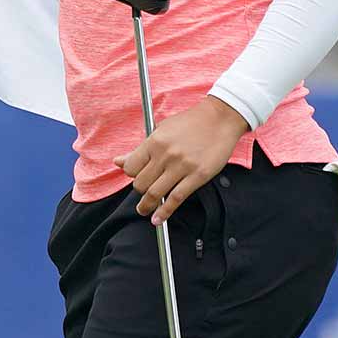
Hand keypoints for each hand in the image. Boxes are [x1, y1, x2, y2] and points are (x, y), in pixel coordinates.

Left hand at [115, 97, 249, 223]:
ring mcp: (182, 166)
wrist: (220, 119)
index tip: (135, 178)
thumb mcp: (161, 130)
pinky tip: (158, 219)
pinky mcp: (198, 176)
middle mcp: (165, 155)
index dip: (130, 175)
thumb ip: (140, 149)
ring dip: (147, 206)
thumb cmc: (190, 122)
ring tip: (144, 210)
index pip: (130, 167)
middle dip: (139, 191)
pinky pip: (176, 198)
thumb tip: (118, 161)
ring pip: (155, 193)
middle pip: (141, 183)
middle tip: (143, 193)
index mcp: (154, 142)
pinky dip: (165, 212)